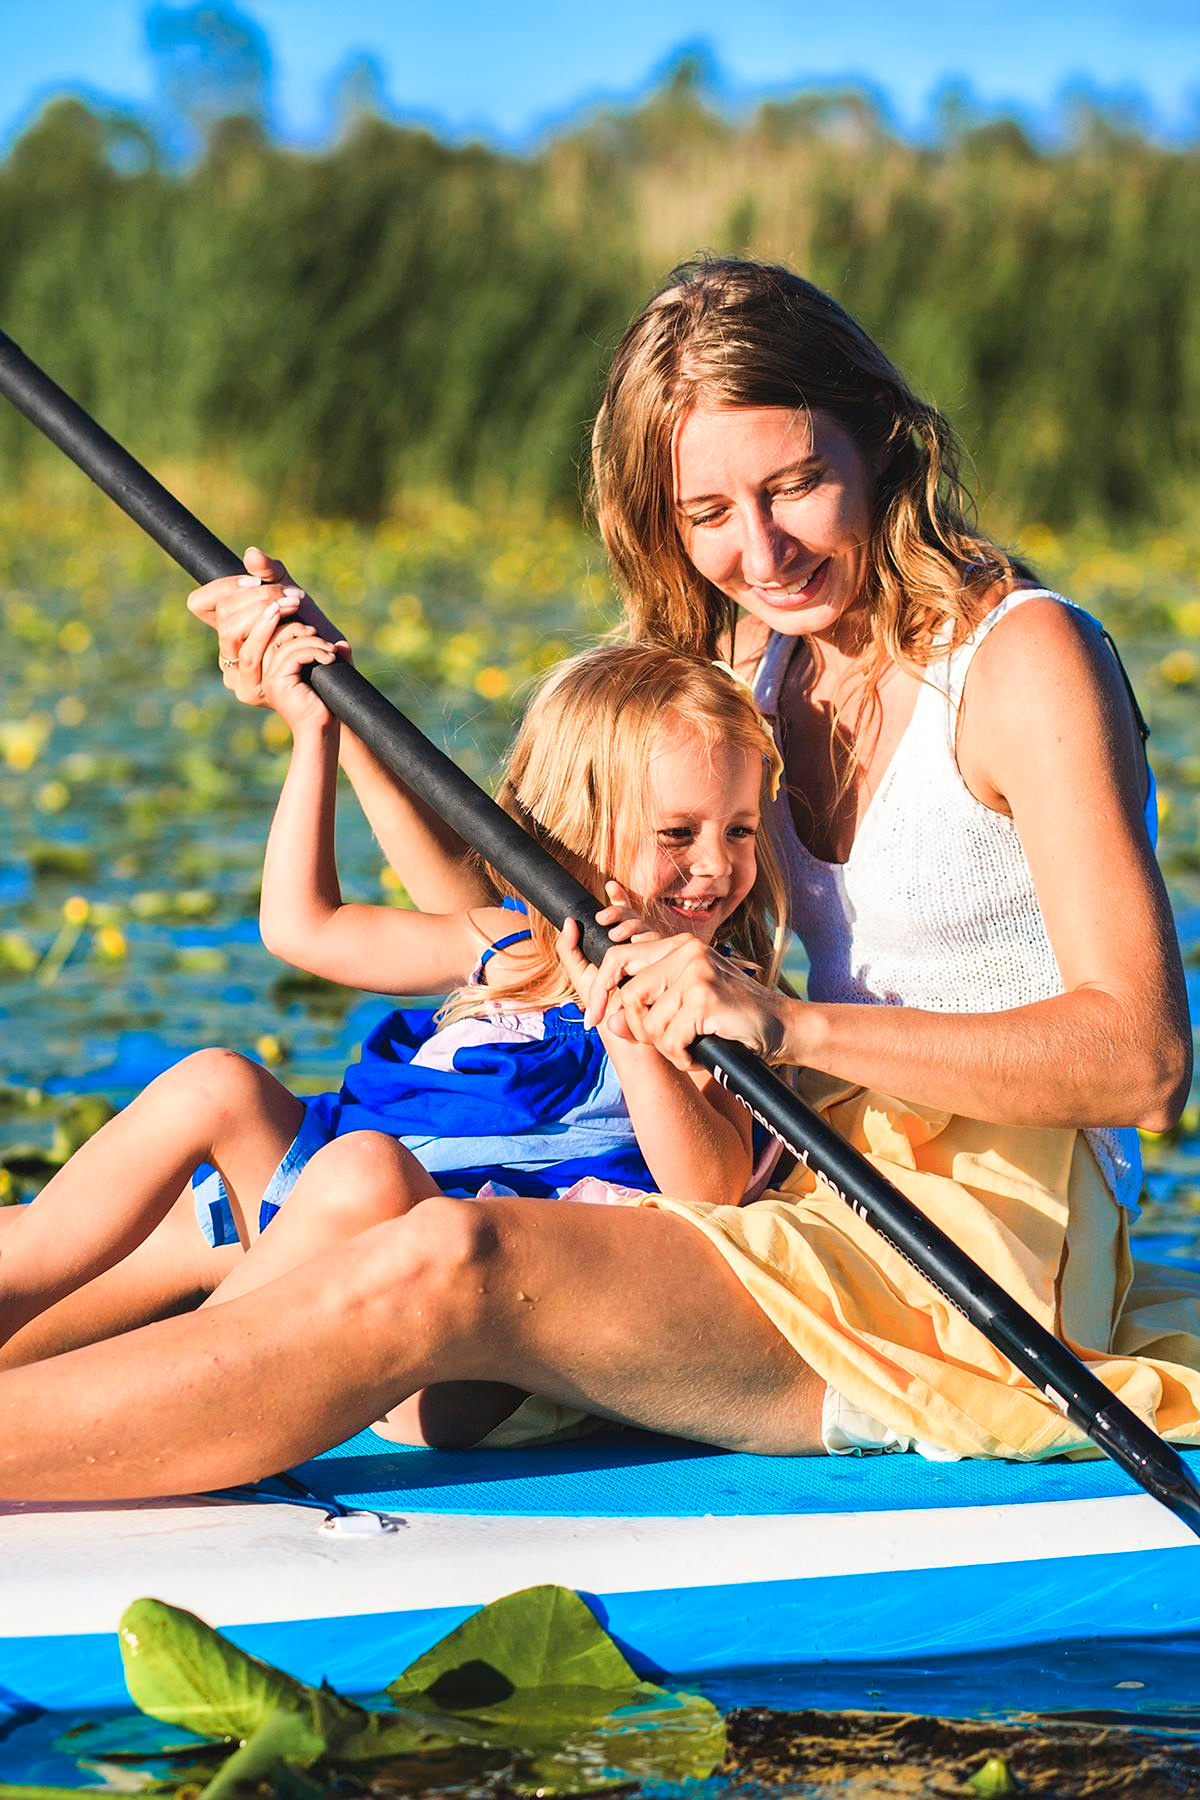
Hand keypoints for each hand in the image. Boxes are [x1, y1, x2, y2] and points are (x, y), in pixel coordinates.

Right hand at [187, 547, 349, 706]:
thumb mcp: (292, 596)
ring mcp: (235, 675)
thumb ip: (271, 573)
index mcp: (230, 632)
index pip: (200, 603)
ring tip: (294, 603)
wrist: (334, 674)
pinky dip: (268, 629)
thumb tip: (251, 554)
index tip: (254, 580)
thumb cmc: (312, 633)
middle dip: (258, 595)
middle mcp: (226, 654)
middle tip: (292, 594)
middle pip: (222, 612)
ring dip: (265, 609)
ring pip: (231, 631)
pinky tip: (290, 618)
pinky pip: (249, 653)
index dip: (223, 586)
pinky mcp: (251, 689)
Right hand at [259, 624, 340, 732]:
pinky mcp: (277, 682)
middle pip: (276, 636)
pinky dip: (314, 652)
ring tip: (332, 654)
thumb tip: (342, 643)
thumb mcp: (328, 676)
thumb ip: (333, 659)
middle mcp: (266, 673)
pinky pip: (294, 655)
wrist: (321, 732)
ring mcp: (269, 678)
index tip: (316, 631)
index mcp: (272, 670)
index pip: (274, 636)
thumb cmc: (324, 706)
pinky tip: (329, 659)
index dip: (292, 626)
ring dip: (314, 643)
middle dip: (301, 630)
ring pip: (288, 645)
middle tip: (325, 642)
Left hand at [556, 883, 657, 1012]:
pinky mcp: (665, 968)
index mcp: (620, 946)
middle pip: (635, 918)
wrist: (623, 1034)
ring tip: (614, 935)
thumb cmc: (603, 1007)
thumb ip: (569, 949)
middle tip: (603, 918)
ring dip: (631, 926)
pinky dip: (645, 941)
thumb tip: (568, 920)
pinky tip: (633, 943)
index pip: (623, 916)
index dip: (619, 899)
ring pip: (647, 929)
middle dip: (621, 911)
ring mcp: (654, 957)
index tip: (610, 885)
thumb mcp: (580, 975)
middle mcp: (640, 948)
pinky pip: (659, 945)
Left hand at [581, 933, 790, 1069]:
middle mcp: (685, 951)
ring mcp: (695, 973)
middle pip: (628, 997)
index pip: (618, 958)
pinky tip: (702, 1054)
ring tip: (693, 1047)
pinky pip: (670, 1039)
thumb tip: (606, 1021)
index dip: (598, 990)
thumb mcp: (685, 1006)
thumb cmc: (733, 1018)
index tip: (592, 1018)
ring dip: (668, 1048)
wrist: (784, 1028)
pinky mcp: (704, 999)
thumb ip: (647, 1008)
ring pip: (649, 1023)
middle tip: (666, 1045)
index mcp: (678, 945)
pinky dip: (683, 1057)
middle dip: (640, 1030)